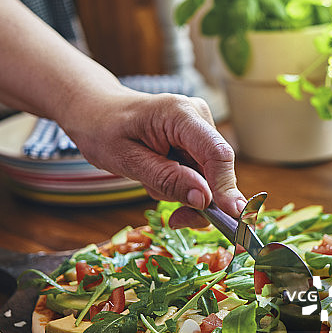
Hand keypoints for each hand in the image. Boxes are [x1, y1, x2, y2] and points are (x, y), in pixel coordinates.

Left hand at [63, 89, 246, 227]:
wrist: (98, 113)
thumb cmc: (105, 131)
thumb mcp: (127, 160)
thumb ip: (167, 179)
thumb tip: (204, 200)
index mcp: (180, 114)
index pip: (216, 153)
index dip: (226, 187)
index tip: (233, 217)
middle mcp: (198, 117)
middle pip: (218, 169)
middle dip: (198, 199)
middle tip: (174, 219)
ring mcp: (201, 128)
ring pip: (210, 177)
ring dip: (184, 192)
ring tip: (151, 182)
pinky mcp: (199, 141)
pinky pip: (202, 174)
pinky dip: (183, 186)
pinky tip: (158, 177)